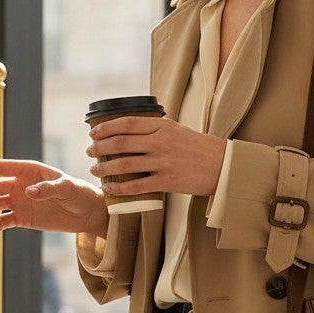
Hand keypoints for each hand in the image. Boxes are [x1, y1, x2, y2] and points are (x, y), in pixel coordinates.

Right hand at [0, 159, 107, 237]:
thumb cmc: (79, 193)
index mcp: (28, 171)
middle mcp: (20, 185)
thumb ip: (48, 188)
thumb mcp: (67, 188)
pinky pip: (5, 220)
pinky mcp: (24, 218)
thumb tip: (28, 192)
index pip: (1, 168)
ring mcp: (20, 201)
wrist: (88, 213)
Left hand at [87, 116, 226, 197]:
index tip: (93, 134)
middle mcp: (161, 142)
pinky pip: (137, 186)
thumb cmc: (200, 149)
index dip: (105, 128)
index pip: (126, 123)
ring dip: (105, 168)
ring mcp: (164, 162)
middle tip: (90, 152)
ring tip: (95, 170)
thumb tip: (132, 130)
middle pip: (120, 143)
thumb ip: (156, 129)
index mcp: (162, 126)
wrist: (223, 166)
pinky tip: (109, 188)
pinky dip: (119, 188)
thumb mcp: (178, 130)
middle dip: (100, 148)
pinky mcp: (168, 182)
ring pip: (125, 164)